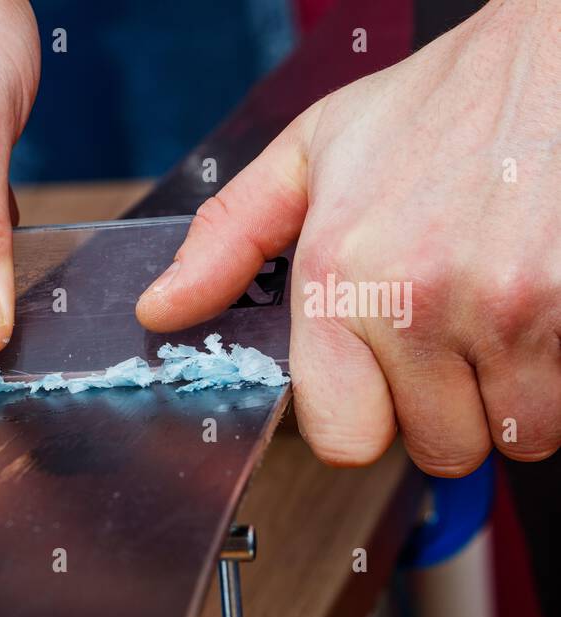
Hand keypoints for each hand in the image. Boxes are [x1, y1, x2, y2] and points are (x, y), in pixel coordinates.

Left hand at [136, 0, 560, 475]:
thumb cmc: (444, 101)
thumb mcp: (314, 152)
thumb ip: (229, 239)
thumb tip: (162, 310)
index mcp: (339, 275)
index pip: (343, 438)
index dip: (367, 418)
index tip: (382, 386)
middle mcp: (419, 301)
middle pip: (439, 447)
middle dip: (448, 406)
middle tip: (456, 337)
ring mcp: (509, 310)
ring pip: (516, 434)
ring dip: (514, 394)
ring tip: (504, 316)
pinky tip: (547, 311)